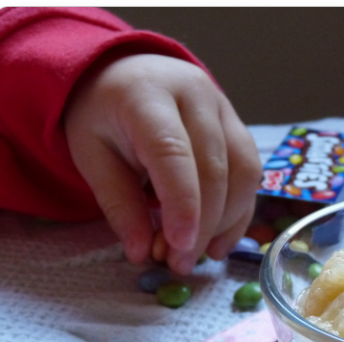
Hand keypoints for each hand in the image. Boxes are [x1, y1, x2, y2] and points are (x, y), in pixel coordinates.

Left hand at [64, 54, 261, 273]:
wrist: (131, 77)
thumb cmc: (106, 118)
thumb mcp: (92, 156)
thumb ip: (118, 204)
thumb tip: (142, 253)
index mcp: (148, 96)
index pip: (173, 152)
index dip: (182, 203)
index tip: (179, 246)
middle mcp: (196, 95)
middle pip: (214, 167)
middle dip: (203, 224)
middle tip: (180, 263)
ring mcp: (226, 110)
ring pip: (243, 173)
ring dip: (226, 223)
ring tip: (200, 255)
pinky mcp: (242, 129)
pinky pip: (251, 176)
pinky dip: (239, 214)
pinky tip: (219, 241)